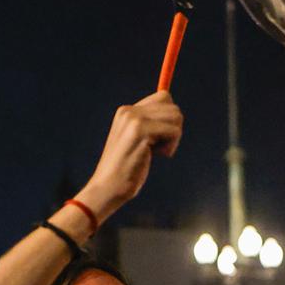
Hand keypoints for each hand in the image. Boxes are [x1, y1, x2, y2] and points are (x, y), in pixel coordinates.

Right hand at [75, 91, 183, 220]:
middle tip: (157, 147)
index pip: (164, 98)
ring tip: (156, 152)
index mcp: (126, 111)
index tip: (157, 138)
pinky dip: (170, 146)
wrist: (108, 187)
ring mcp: (134, 120)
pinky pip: (174, 131)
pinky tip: (155, 156)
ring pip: (176, 117)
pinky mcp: (140, 131)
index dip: (169, 119)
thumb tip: (176, 115)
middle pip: (173, 107)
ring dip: (173, 138)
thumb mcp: (137, 141)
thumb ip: (151, 125)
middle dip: (173, 129)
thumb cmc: (126, 170)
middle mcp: (129, 111)